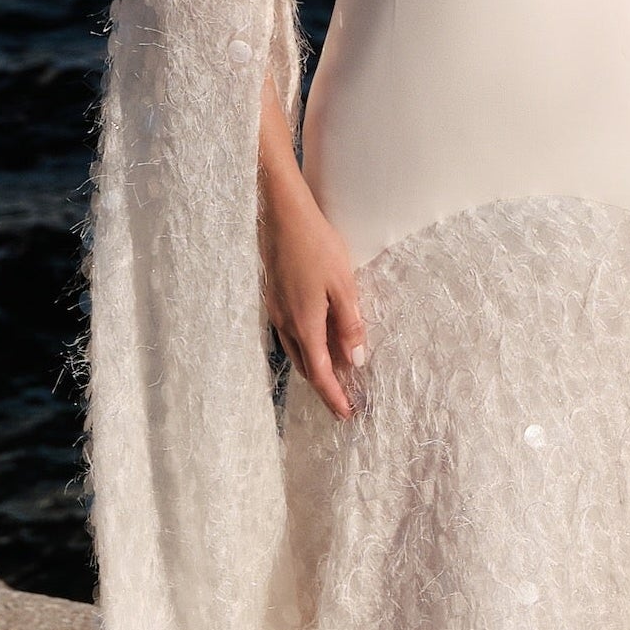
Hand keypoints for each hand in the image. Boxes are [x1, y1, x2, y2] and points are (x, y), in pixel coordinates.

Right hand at [260, 135, 366, 422]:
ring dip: (313, 368)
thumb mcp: (343, 285)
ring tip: (332, 376)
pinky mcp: (274, 296)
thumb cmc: (316, 245)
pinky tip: (314, 339)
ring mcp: (276, 310)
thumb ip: (350, 324)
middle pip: (306, 367)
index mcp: (305, 324)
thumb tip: (356, 360)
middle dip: (324, 387)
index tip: (346, 416)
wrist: (280, 214)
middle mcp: (286, 323)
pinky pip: (289, 333)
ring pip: (295, 351)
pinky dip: (304, 347)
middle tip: (342, 401)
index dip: (334, 397)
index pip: (321, 373)